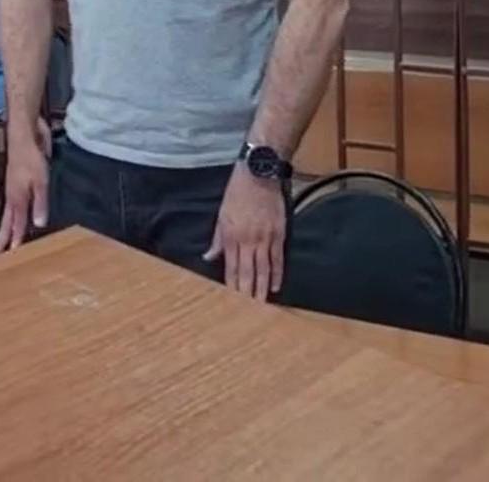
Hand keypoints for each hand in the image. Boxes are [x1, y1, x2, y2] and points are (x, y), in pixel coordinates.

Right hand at [0, 117, 51, 255]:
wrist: (23, 136)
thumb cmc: (31, 157)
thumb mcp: (41, 182)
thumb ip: (40, 203)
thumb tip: (38, 225)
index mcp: (17, 199)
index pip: (16, 225)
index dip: (14, 241)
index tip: (7, 256)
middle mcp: (12, 196)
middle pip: (7, 223)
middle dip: (2, 239)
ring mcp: (13, 189)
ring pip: (8, 214)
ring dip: (6, 228)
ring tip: (4, 241)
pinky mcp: (17, 181)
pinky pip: (13, 204)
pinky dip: (13, 215)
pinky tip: (17, 215)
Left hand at [204, 166, 286, 300]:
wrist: (258, 175)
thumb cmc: (237, 192)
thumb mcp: (222, 214)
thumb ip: (217, 239)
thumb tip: (209, 256)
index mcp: (231, 236)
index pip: (231, 268)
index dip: (232, 286)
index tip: (231, 302)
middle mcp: (247, 240)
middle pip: (247, 273)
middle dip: (247, 293)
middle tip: (247, 314)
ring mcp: (264, 238)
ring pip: (263, 269)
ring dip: (262, 288)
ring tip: (262, 305)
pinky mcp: (279, 234)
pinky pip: (278, 258)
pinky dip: (277, 274)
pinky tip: (275, 286)